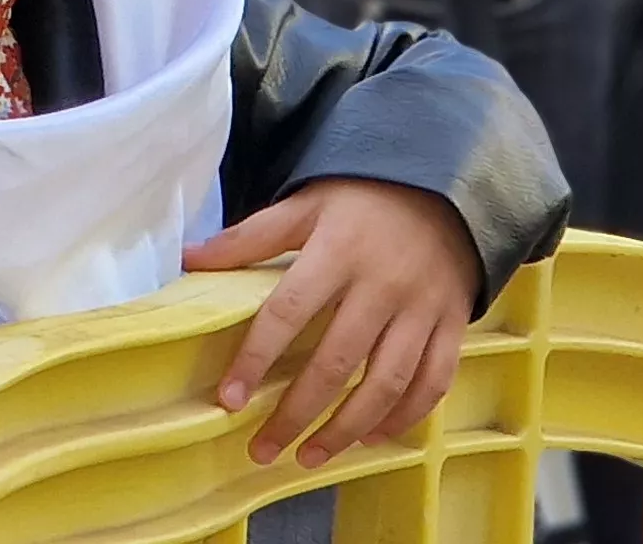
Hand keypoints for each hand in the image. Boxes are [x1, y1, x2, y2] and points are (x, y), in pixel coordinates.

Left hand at [183, 180, 478, 467]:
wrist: (447, 186)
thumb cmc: (363, 199)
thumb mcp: (306, 204)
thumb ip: (251, 236)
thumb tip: (190, 259)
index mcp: (338, 251)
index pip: (288, 312)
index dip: (256, 359)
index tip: (229, 400)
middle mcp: (382, 285)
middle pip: (336, 362)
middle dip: (297, 413)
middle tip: (263, 449)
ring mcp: (422, 308)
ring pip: (386, 383)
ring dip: (347, 428)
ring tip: (310, 457)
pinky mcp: (452, 323)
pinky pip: (434, 381)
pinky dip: (406, 416)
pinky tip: (372, 437)